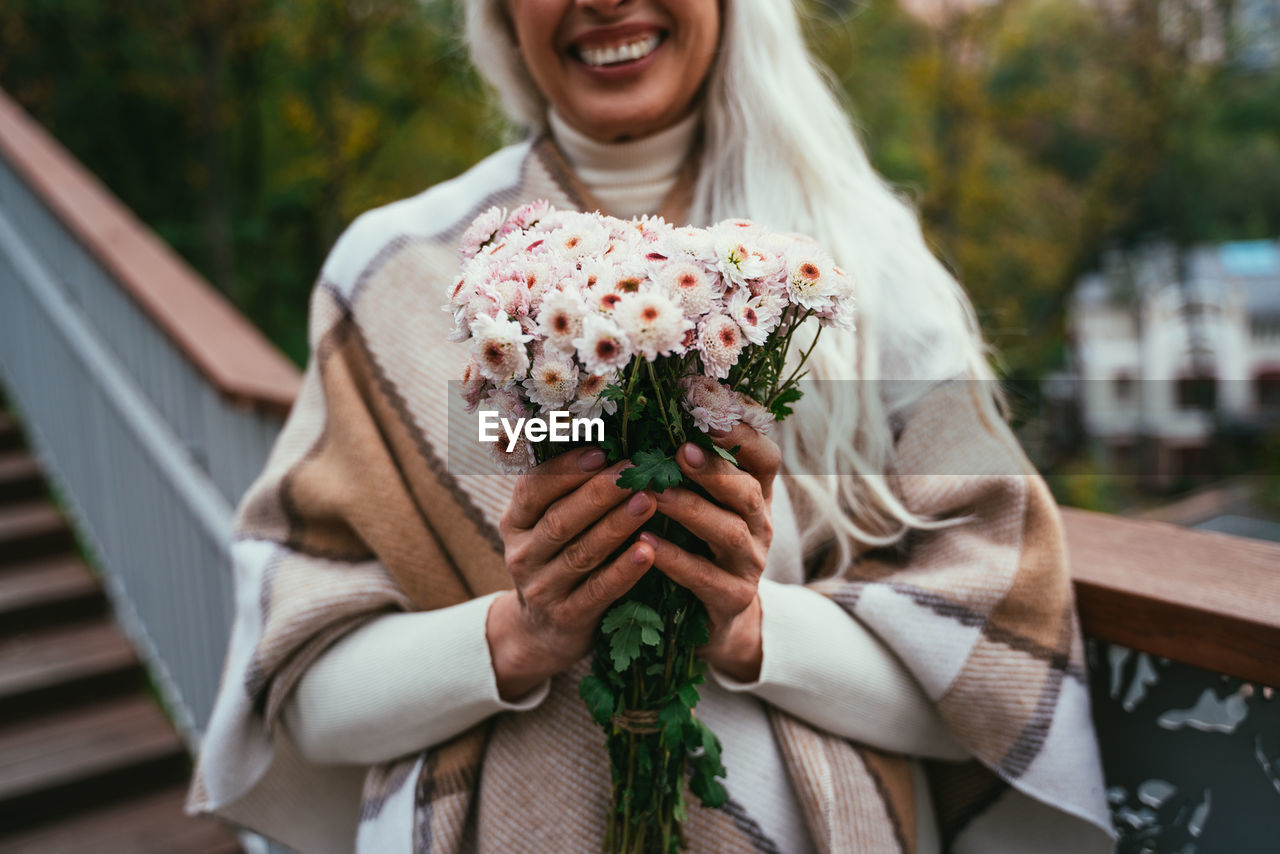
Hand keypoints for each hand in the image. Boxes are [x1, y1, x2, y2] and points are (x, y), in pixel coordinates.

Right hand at [489, 446, 656, 700]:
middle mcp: (522, 554)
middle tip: (635, 471)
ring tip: (649, 501)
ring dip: (616, 525)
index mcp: (515, 522)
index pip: (534, 489)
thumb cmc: (557, 560)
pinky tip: (649, 550)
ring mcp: (542, 589)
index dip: (566, 470)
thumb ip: (566, 492)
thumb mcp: (545, 526)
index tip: (600, 451)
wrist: (541, 633)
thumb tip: (610, 440)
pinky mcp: (567, 618)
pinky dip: (624, 570)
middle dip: (599, 492)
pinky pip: (598, 590)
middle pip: (560, 519)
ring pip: (581, 553)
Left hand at [638, 424, 780, 681]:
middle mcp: (759, 526)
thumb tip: (650, 416)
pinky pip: (705, 578)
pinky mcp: (731, 599)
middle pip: (748, 491)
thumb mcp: (704, 505)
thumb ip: (690, 470)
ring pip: (729, 532)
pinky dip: (675, 560)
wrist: (717, 620)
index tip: (712, 412)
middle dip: (715, 469)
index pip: (766, 457)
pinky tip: (645, 543)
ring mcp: (749, 565)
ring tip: (656, 495)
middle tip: (680, 450)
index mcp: (754, 496)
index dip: (745, 435)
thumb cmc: (700, 548)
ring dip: (692, 510)